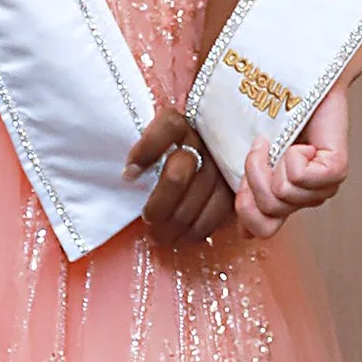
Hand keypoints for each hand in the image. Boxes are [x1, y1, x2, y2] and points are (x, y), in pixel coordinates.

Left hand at [127, 108, 233, 246]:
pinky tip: (179, 238)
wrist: (205, 159)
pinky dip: (195, 231)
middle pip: (178, 175)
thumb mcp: (152, 147)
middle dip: (159, 204)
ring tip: (156, 236)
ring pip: (197, 197)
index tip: (128, 175)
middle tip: (147, 219)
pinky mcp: (232, 186)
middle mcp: (203, 140)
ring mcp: (220, 163)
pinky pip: (216, 212)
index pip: (167, 127)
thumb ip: (144, 155)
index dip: (146, 150)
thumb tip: (129, 177)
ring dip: (174, 224)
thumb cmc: (166, 156)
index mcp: (180, 123)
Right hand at [234, 87, 349, 241]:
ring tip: (279, 140)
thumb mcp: (251, 155)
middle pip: (266, 212)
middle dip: (253, 178)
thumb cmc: (274, 113)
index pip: (263, 231)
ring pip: (281, 194)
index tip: (242, 180)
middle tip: (261, 149)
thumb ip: (245, 188)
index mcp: (284, 199)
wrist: (301, 78)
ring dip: (269, 161)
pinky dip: (292, 156)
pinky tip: (301, 142)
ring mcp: (323, 186)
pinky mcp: (336, 170)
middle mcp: (304, 197)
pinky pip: (300, 178)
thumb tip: (243, 232)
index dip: (245, 211)